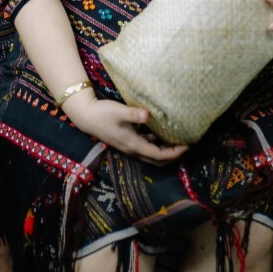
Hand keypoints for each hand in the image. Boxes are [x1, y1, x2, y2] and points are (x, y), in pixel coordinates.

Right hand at [64, 88, 187, 165]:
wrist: (86, 116)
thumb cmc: (102, 113)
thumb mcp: (119, 111)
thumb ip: (134, 113)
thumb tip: (148, 114)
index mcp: (133, 145)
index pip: (158, 155)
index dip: (174, 153)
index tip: (187, 145)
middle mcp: (133, 149)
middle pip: (157, 160)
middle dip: (172, 156)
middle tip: (186, 146)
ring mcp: (129, 145)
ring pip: (151, 154)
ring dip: (165, 151)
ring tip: (177, 140)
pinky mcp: (127, 140)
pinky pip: (145, 146)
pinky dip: (156, 144)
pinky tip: (160, 132)